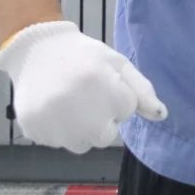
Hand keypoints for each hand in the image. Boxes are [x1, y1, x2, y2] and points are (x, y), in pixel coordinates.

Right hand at [0, 20, 167, 153]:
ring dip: (82, 130)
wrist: (35, 50)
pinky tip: (53, 108)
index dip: (118, 97)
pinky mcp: (33, 130)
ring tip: (71, 104)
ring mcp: (52, 121)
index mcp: (100, 84)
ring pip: (82, 144)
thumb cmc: (84, 56)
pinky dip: (59, 131)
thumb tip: (161, 116)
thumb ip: (142, 90)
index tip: (103, 83)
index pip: (126, 110)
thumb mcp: (118, 64)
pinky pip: (57, 143)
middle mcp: (75, 107)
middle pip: (106, 136)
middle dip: (103, 120)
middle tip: (88, 97)